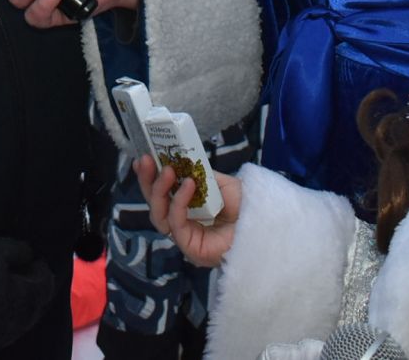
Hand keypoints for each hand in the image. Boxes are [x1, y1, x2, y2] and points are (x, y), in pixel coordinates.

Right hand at [0, 238, 56, 356]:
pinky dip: (2, 318)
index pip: (46, 284)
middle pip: (35, 306)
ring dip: (18, 307)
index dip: (42, 269)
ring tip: (7, 292)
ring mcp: (2, 337)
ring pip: (19, 322)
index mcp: (28, 298)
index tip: (35, 260)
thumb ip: (18, 251)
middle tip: (24, 275)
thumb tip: (30, 254)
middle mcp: (20, 322)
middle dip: (33, 290)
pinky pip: (2, 331)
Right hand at [137, 152, 239, 267]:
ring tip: (168, 171)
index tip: (144, 159)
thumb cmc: (246, 206)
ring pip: (159, 216)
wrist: (265, 223)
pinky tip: (188, 185)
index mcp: (188, 209)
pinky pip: (177, 224)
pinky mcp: (190, 248)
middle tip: (145, 161)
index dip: (151, 178)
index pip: (162, 195)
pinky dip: (179, 202)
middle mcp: (183, 224)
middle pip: (155, 206)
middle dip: (148, 182)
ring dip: (160, 191)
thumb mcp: (219, 183)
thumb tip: (178, 162)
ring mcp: (185, 238)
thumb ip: (199, 174)